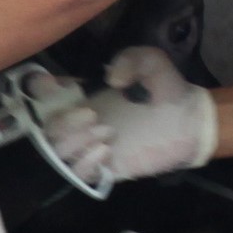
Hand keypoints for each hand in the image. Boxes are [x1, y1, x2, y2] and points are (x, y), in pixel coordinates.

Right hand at [37, 47, 217, 190]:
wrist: (192, 123)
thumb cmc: (168, 91)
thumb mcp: (150, 61)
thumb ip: (129, 59)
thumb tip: (111, 79)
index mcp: (84, 97)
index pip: (47, 97)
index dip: (40, 92)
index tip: (55, 86)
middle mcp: (82, 123)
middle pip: (48, 128)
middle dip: (64, 122)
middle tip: (93, 114)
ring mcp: (91, 147)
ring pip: (58, 151)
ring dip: (76, 141)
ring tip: (107, 132)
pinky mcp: (104, 169)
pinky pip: (77, 173)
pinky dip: (85, 162)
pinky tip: (107, 151)